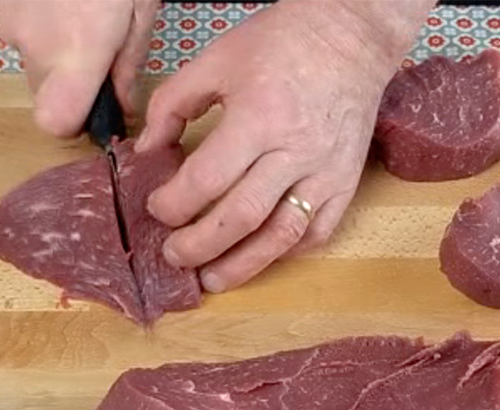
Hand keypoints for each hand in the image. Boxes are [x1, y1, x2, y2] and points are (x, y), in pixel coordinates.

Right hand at [0, 0, 159, 136]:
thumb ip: (129, 64)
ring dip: (48, 38)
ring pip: (26, 52)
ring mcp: (3, 17)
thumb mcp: (140, 10)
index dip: (73, 121)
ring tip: (70, 3)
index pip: (55, 122)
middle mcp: (33, 40)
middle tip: (91, 41)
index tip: (90, 109)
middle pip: (42, 88)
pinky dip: (28, 11)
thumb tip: (122, 104)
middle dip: (66, 76)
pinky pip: (11, 21)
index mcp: (77, 51)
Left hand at [138, 0, 431, 291]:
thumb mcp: (216, 59)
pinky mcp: (345, 185)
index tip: (157, 209)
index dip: (175, 204)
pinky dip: (285, 252)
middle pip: (241, 218)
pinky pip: (316, 233)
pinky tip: (259, 256)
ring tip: (213, 279)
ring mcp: (324, 174)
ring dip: (243, 266)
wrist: (351, 39)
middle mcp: (293, 152)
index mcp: (258, 117)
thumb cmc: (281, 45)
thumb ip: (173, 104)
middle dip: (200, 246)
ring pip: (280, 237)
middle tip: (174, 256)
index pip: (208, 179)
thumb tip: (148, 151)